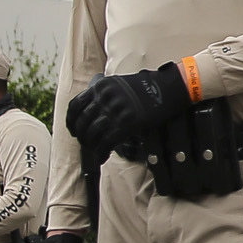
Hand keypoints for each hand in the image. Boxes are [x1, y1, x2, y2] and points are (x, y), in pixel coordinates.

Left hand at [66, 62, 190, 156]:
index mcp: (101, 86)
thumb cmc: (148, 88)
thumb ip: (105, 96)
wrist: (171, 87)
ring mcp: (116, 110)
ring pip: (92, 133)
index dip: (71, 121)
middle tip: (86, 144)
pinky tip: (103, 157)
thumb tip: (94, 114)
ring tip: (96, 151)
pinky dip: (101, 152)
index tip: (73, 131)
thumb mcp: (121, 85)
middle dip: (81, 137)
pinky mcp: (128, 122)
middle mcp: (105, 96)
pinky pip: (106, 142)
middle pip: (82, 121)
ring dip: (91, 146)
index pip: (75, 105)